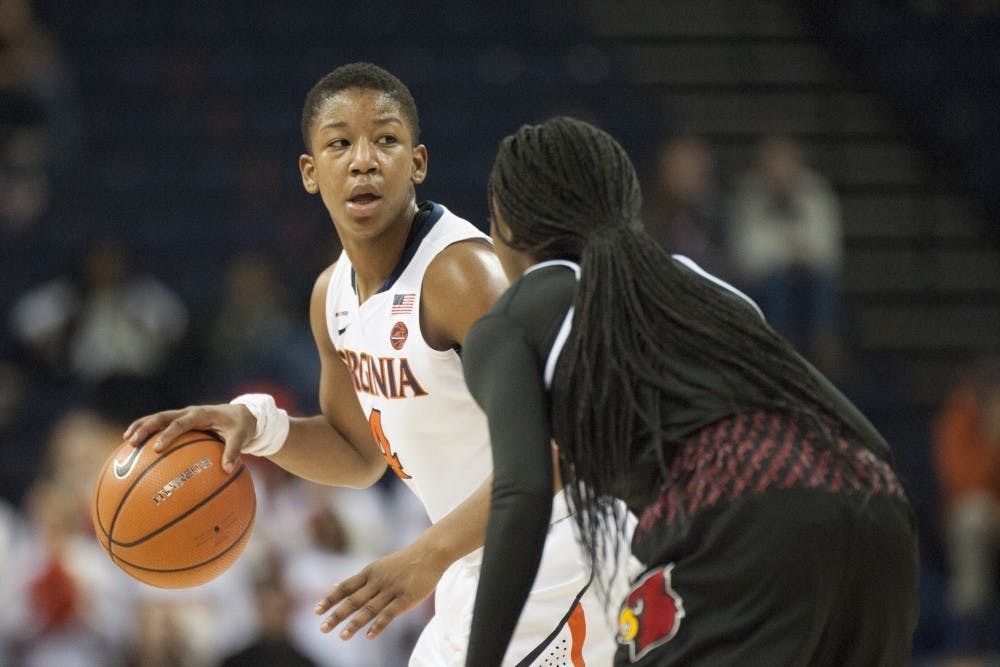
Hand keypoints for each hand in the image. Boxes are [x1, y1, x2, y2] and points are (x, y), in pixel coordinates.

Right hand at [122, 404, 256, 472]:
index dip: (168, 435)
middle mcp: (188, 412)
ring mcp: (183, 415)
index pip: (181, 423)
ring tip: (126, 442)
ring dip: (141, 427)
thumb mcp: (241, 437)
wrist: (242, 413)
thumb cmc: (241, 426)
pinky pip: (162, 425)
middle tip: (132, 443)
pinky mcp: (181, 421)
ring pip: (157, 418)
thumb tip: (228, 470)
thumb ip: (234, 451)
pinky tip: (136, 447)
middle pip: (162, 417)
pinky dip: (148, 432)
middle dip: (145, 428)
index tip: (157, 448)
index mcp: (201, 415)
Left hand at [314, 540, 448, 640]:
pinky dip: (378, 625)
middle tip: (323, 629)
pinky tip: (369, 636)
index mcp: (369, 572)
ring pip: (369, 609)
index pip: (345, 587)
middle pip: (353, 600)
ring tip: (342, 636)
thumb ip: (357, 580)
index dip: (330, 599)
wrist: (430, 553)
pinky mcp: (406, 598)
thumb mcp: (377, 566)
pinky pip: (389, 613)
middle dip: (337, 615)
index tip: (316, 611)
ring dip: (354, 623)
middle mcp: (377, 581)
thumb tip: (333, 587)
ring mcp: (392, 590)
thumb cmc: (403, 562)